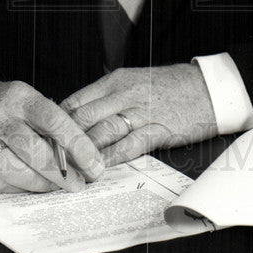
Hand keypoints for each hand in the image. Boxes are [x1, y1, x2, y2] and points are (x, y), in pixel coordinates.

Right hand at [0, 77, 104, 192]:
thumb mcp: (24, 100)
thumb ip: (48, 122)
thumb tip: (83, 153)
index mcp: (18, 97)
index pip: (53, 119)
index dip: (77, 143)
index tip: (94, 163)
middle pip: (34, 149)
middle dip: (62, 172)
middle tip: (81, 183)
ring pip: (16, 170)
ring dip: (43, 184)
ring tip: (60, 187)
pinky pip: (1, 183)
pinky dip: (22, 188)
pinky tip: (35, 186)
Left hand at [62, 64, 217, 165]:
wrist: (207, 89)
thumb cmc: (169, 88)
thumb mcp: (134, 83)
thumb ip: (108, 98)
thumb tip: (79, 117)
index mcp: (115, 81)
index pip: (75, 101)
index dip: (57, 123)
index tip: (46, 140)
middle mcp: (124, 94)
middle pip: (83, 118)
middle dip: (63, 141)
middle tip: (49, 160)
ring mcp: (141, 112)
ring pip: (101, 132)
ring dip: (82, 153)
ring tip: (69, 170)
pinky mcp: (157, 129)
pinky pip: (128, 146)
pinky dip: (110, 159)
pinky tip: (99, 170)